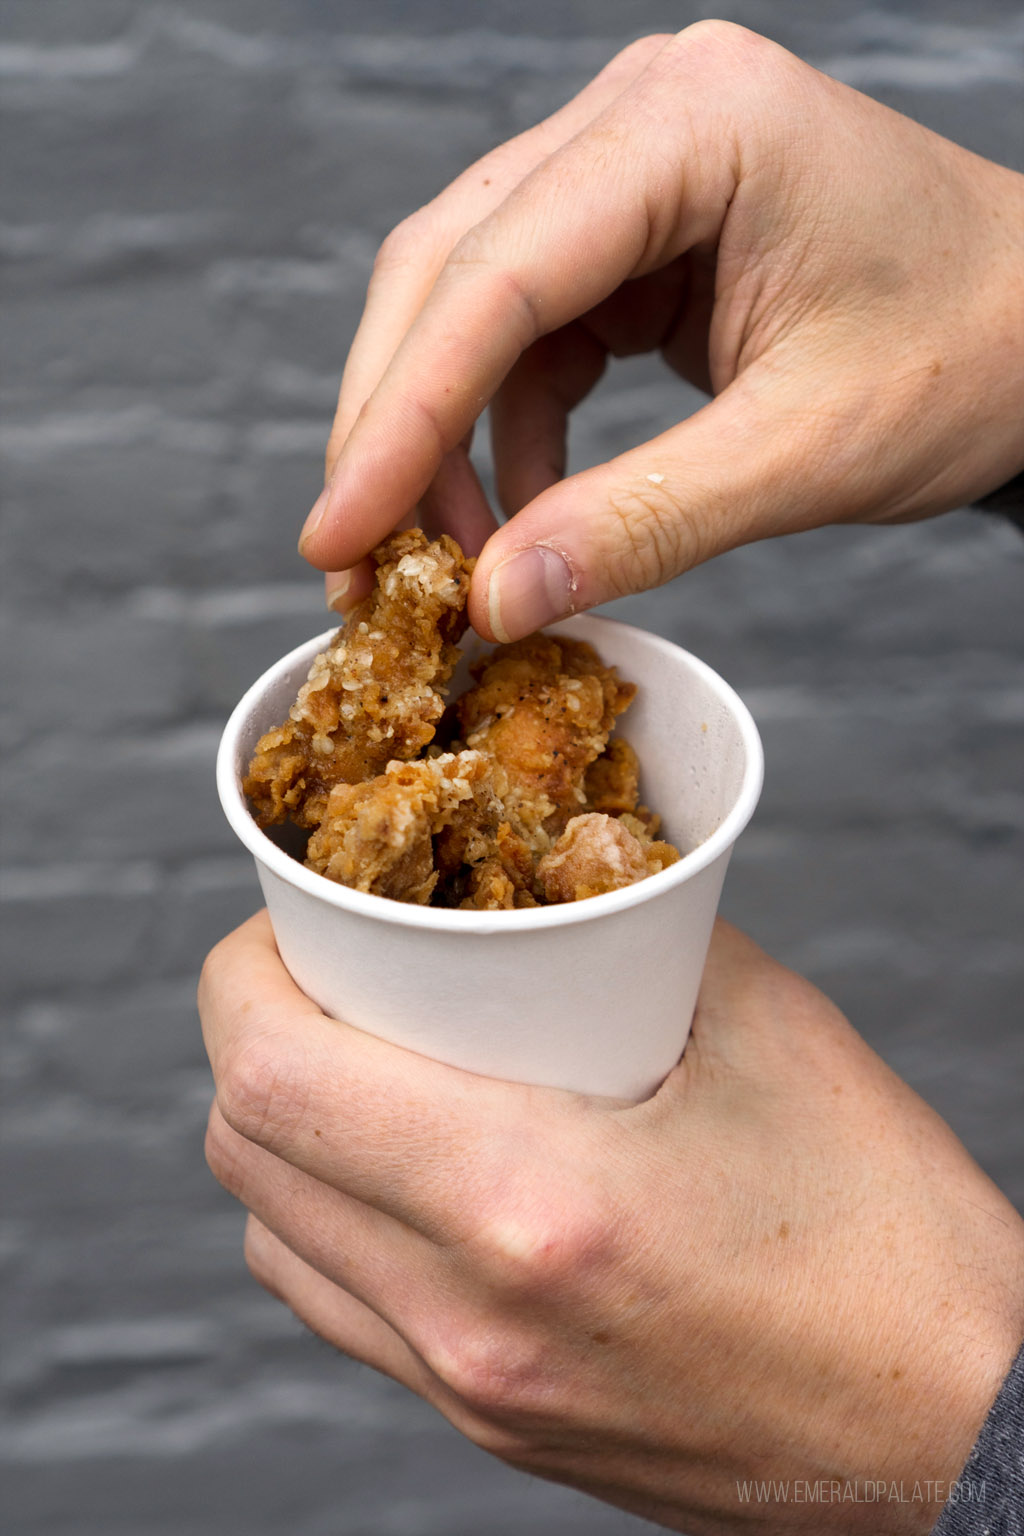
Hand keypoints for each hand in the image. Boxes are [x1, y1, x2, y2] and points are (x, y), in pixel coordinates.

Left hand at [200, 913, 1023, 1534]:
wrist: (959, 1423)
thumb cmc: (887, 1232)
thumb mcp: (766, 1031)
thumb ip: (628, 937)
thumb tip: (542, 882)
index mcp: (530, 1202)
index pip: (275, 1076)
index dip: (240, 975)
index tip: (281, 924)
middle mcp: (469, 1316)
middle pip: (248, 1152)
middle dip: (254, 1036)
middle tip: (326, 975)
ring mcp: (471, 1391)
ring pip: (274, 1238)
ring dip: (286, 1133)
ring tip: (363, 1067)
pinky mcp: (491, 1431)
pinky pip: (341, 1311)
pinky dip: (331, 1220)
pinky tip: (406, 1174)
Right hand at [297, 22, 1023, 638]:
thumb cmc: (971, 353)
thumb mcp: (808, 451)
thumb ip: (646, 524)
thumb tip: (495, 601)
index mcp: (694, 124)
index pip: (496, 270)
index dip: (400, 415)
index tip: (337, 533)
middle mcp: (641, 118)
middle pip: (450, 273)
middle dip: (395, 431)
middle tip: (357, 569)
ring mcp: (631, 173)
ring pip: (471, 310)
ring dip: (440, 443)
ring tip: (440, 569)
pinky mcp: (634, 239)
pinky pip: (529, 340)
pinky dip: (506, 438)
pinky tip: (514, 522)